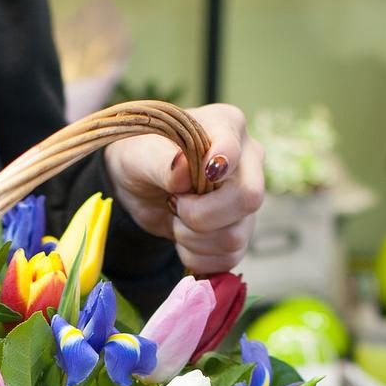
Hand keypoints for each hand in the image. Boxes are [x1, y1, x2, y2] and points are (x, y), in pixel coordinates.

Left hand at [103, 103, 264, 274]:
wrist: (137, 186)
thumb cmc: (142, 158)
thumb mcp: (141, 155)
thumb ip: (162, 161)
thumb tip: (183, 172)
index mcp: (226, 126)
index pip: (234, 150)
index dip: (219, 167)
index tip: (197, 178)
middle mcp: (246, 161)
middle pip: (247, 199)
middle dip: (201, 215)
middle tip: (173, 205)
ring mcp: (245, 199)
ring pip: (236, 236)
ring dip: (195, 239)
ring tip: (175, 221)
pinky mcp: (238, 230)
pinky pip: (229, 258)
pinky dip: (198, 257)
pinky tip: (182, 241)